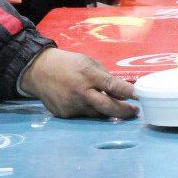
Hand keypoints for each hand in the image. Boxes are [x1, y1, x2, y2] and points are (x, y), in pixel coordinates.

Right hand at [20, 48, 136, 118]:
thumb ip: (104, 76)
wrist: (38, 71)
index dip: (127, 92)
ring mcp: (72, 105)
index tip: (139, 96)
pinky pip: (83, 115)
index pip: (112, 85)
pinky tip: (86, 102)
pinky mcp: (64, 114)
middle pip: (107, 107)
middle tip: (134, 112)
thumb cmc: (67, 63)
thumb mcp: (88, 62)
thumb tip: (122, 90)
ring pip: (96, 113)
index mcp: (87, 74)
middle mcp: (80, 92)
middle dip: (124, 112)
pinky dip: (89, 110)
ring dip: (107, 111)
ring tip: (114, 106)